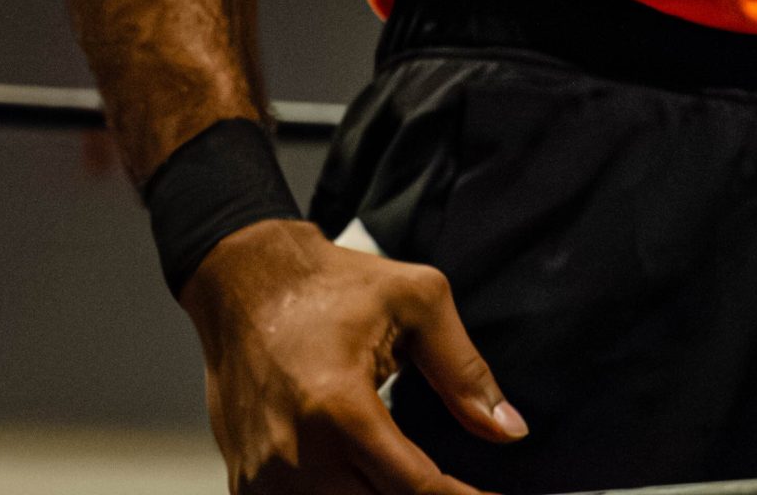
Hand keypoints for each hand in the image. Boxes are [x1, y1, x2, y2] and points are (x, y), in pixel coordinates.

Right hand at [183, 220, 526, 492]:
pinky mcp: (247, 486)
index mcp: (338, 407)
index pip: (415, 488)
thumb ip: (464, 370)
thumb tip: (510, 431)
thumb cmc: (333, 285)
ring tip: (422, 481)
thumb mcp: (417, 302)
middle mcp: (295, 456)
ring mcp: (263, 479)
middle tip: (460, 487)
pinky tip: (373, 482)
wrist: (246, 281)